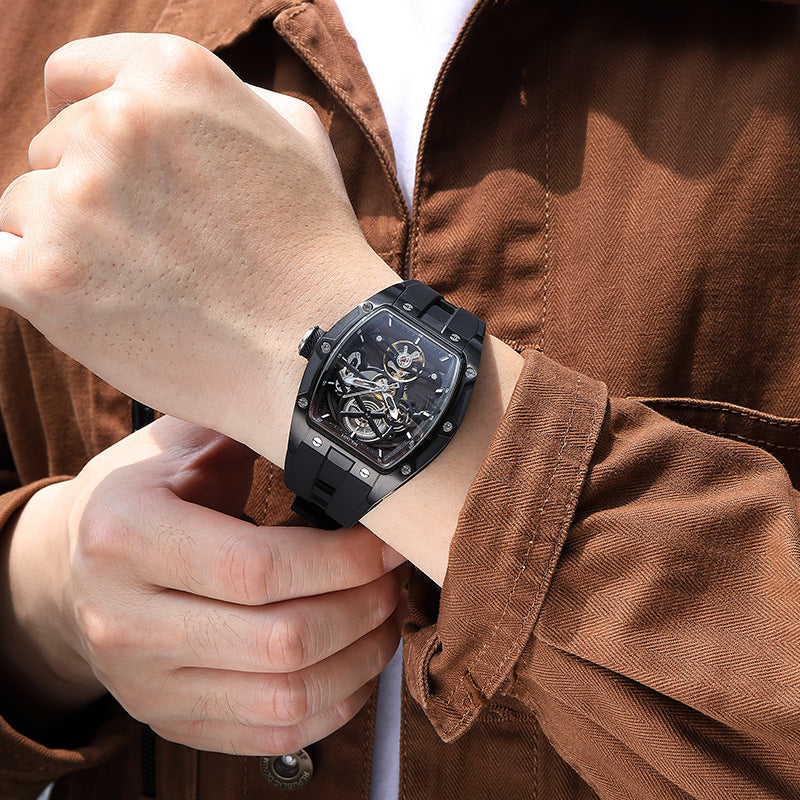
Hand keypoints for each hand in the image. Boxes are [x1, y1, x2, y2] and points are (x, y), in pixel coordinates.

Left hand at [0, 33, 396, 462]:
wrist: (316, 347)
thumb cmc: (313, 247)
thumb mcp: (292, 134)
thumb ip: (215, 95)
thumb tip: (154, 100)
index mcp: (170, 78)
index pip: (73, 78)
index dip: (84, 119)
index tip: (103, 162)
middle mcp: (114, 125)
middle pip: (51, 152)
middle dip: (90, 193)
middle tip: (155, 248)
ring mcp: (74, 203)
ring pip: (24, 210)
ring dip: (68, 243)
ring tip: (143, 286)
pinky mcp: (44, 279)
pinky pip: (0, 264)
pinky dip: (35, 284)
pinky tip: (91, 303)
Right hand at [3, 416, 405, 752]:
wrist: (71, 568)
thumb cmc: (140, 497)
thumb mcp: (177, 446)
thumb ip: (247, 433)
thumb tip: (340, 434)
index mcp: (126, 537)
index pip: (257, 568)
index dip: (341, 561)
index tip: (386, 544)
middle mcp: (124, 622)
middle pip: (282, 640)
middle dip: (363, 609)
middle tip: (394, 577)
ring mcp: (145, 684)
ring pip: (287, 696)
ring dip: (360, 659)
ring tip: (385, 615)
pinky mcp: (169, 721)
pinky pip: (274, 733)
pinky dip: (335, 704)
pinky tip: (357, 662)